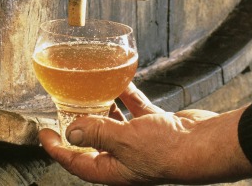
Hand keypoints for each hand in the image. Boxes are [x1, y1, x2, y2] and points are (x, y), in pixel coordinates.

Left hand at [38, 83, 251, 184]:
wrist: (207, 145)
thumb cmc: (170, 150)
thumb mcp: (124, 140)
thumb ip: (97, 133)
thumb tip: (71, 132)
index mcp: (114, 170)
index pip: (76, 162)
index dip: (57, 149)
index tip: (44, 134)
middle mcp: (126, 158)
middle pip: (94, 143)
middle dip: (79, 126)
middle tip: (64, 109)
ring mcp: (142, 143)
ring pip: (115, 125)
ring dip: (103, 109)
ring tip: (90, 93)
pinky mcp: (157, 127)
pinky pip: (136, 110)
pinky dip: (128, 97)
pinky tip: (121, 81)